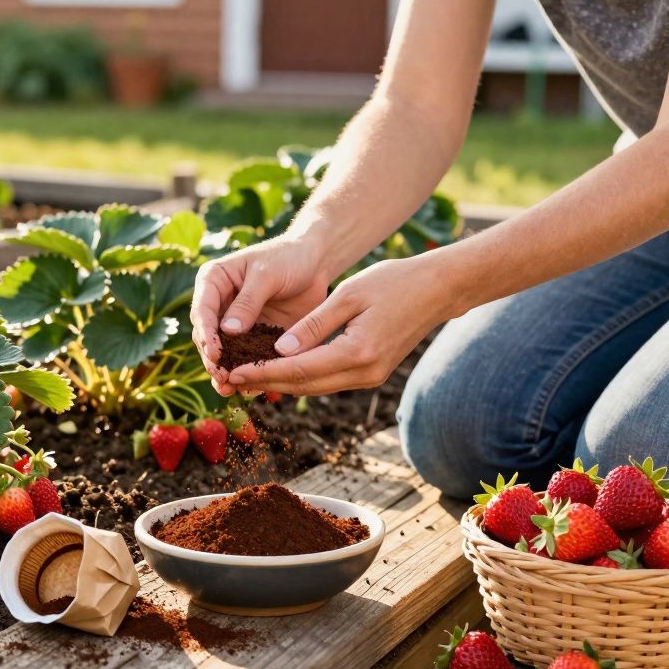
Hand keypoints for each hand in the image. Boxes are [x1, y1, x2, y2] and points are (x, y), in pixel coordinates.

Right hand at [190, 236, 331, 395]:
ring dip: (225, 372)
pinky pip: (247, 359)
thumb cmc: (288, 257)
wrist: (315, 262)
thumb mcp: (267, 274)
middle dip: (213, 359)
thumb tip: (228, 331)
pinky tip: (249, 389)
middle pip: (208, 337)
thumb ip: (248, 301)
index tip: (214, 353)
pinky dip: (248, 374)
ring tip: (227, 390)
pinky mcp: (255, 338)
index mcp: (213, 282)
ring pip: (225, 353)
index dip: (206, 334)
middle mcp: (220, 305)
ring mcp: (236, 324)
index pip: (202, 311)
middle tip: (221, 377)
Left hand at [226, 253, 465, 395]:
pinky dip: (303, 376)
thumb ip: (313, 325)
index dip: (264, 372)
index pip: (299, 369)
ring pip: (316, 386)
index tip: (234, 371)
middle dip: (266, 383)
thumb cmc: (394, 282)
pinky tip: (281, 369)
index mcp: (357, 352)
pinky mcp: (372, 373)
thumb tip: (279, 351)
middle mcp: (364, 373)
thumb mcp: (348, 295)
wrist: (438, 290)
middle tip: (230, 380)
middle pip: (305, 385)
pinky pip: (329, 380)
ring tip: (248, 376)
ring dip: (282, 383)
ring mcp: (370, 377)